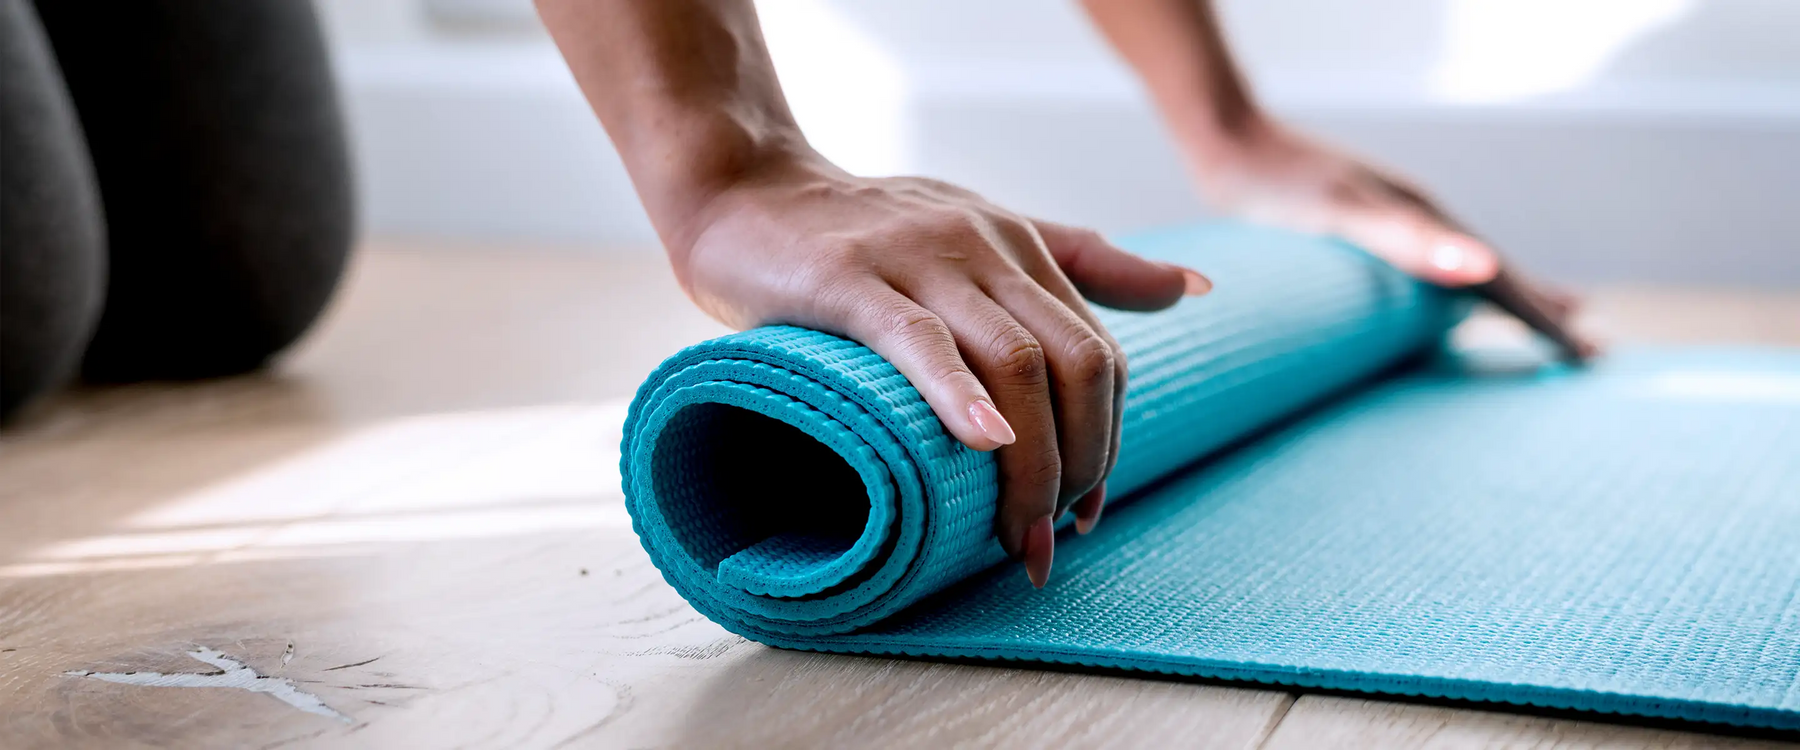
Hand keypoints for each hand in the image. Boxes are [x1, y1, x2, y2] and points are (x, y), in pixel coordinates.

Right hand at [671, 152, 1210, 587]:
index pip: (1097, 354)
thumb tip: (1193, 288)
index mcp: (1020, 245)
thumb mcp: (985, 229)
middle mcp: (984, 246)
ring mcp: (919, 259)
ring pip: (1015, 362)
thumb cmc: (863, 227)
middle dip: (1079, 463)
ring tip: (1014, 533)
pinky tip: (983, 444)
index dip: (1105, 441)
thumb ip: (1083, 259)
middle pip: (1074, 364)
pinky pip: (919, 341)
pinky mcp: (849, 279)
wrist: (743, 188)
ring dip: (1030, 463)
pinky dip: (958, 397)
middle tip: (1047, 537)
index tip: (1084, 510)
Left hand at [1193, 120, 1596, 359]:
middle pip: (1496, 271)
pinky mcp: (1358, 227)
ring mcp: (1392, 219)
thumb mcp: (1343, 213)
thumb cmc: (1274, 183)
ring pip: (1466, 266)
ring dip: (1505, 296)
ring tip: (1543, 318)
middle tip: (1589, 351)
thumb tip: (1486, 268)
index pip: (1502, 280)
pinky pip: (1427, 267)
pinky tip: (1442, 298)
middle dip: (1542, 312)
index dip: (1542, 320)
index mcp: (1427, 220)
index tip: (1586, 357)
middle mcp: (1419, 216)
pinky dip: (1453, 287)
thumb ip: (1410, 240)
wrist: (1224, 138)